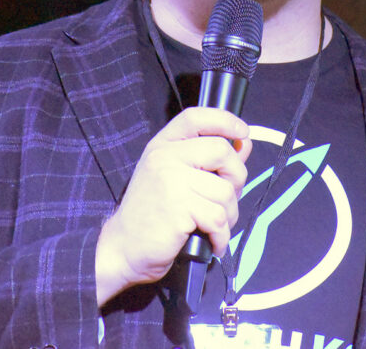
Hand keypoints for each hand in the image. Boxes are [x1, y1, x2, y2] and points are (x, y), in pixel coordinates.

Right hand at [94, 107, 250, 305]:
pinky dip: (221, 236)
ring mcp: (171, 181)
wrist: (123, 247)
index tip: (242, 132)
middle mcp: (165, 157)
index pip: (196, 117)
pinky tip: (210, 240)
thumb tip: (242, 143)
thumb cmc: (150, 214)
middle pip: (222, 151)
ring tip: (212, 226)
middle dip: (236, 178)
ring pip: (225, 191)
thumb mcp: (174, 177)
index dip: (225, 120)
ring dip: (228, 216)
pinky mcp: (179, 208)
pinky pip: (219, 219)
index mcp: (163, 146)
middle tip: (225, 199)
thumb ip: (209, 160)